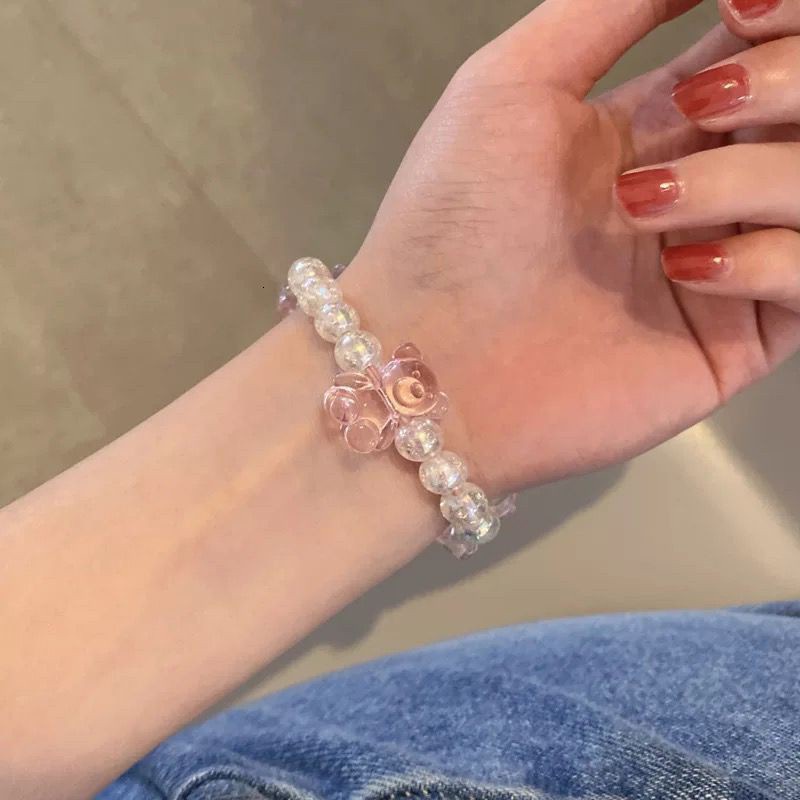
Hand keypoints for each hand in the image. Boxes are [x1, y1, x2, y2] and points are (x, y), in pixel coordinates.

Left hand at [338, 0, 799, 495]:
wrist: (432, 359)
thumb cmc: (453, 222)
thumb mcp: (508, 86)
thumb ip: (604, 10)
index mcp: (655, 128)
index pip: (764, 55)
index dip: (777, 24)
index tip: (740, 15)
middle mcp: (699, 188)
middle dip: (785, 82)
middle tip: (703, 106)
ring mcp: (723, 265)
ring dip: (748, 177)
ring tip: (644, 207)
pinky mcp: (734, 341)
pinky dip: (770, 259)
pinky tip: (683, 271)